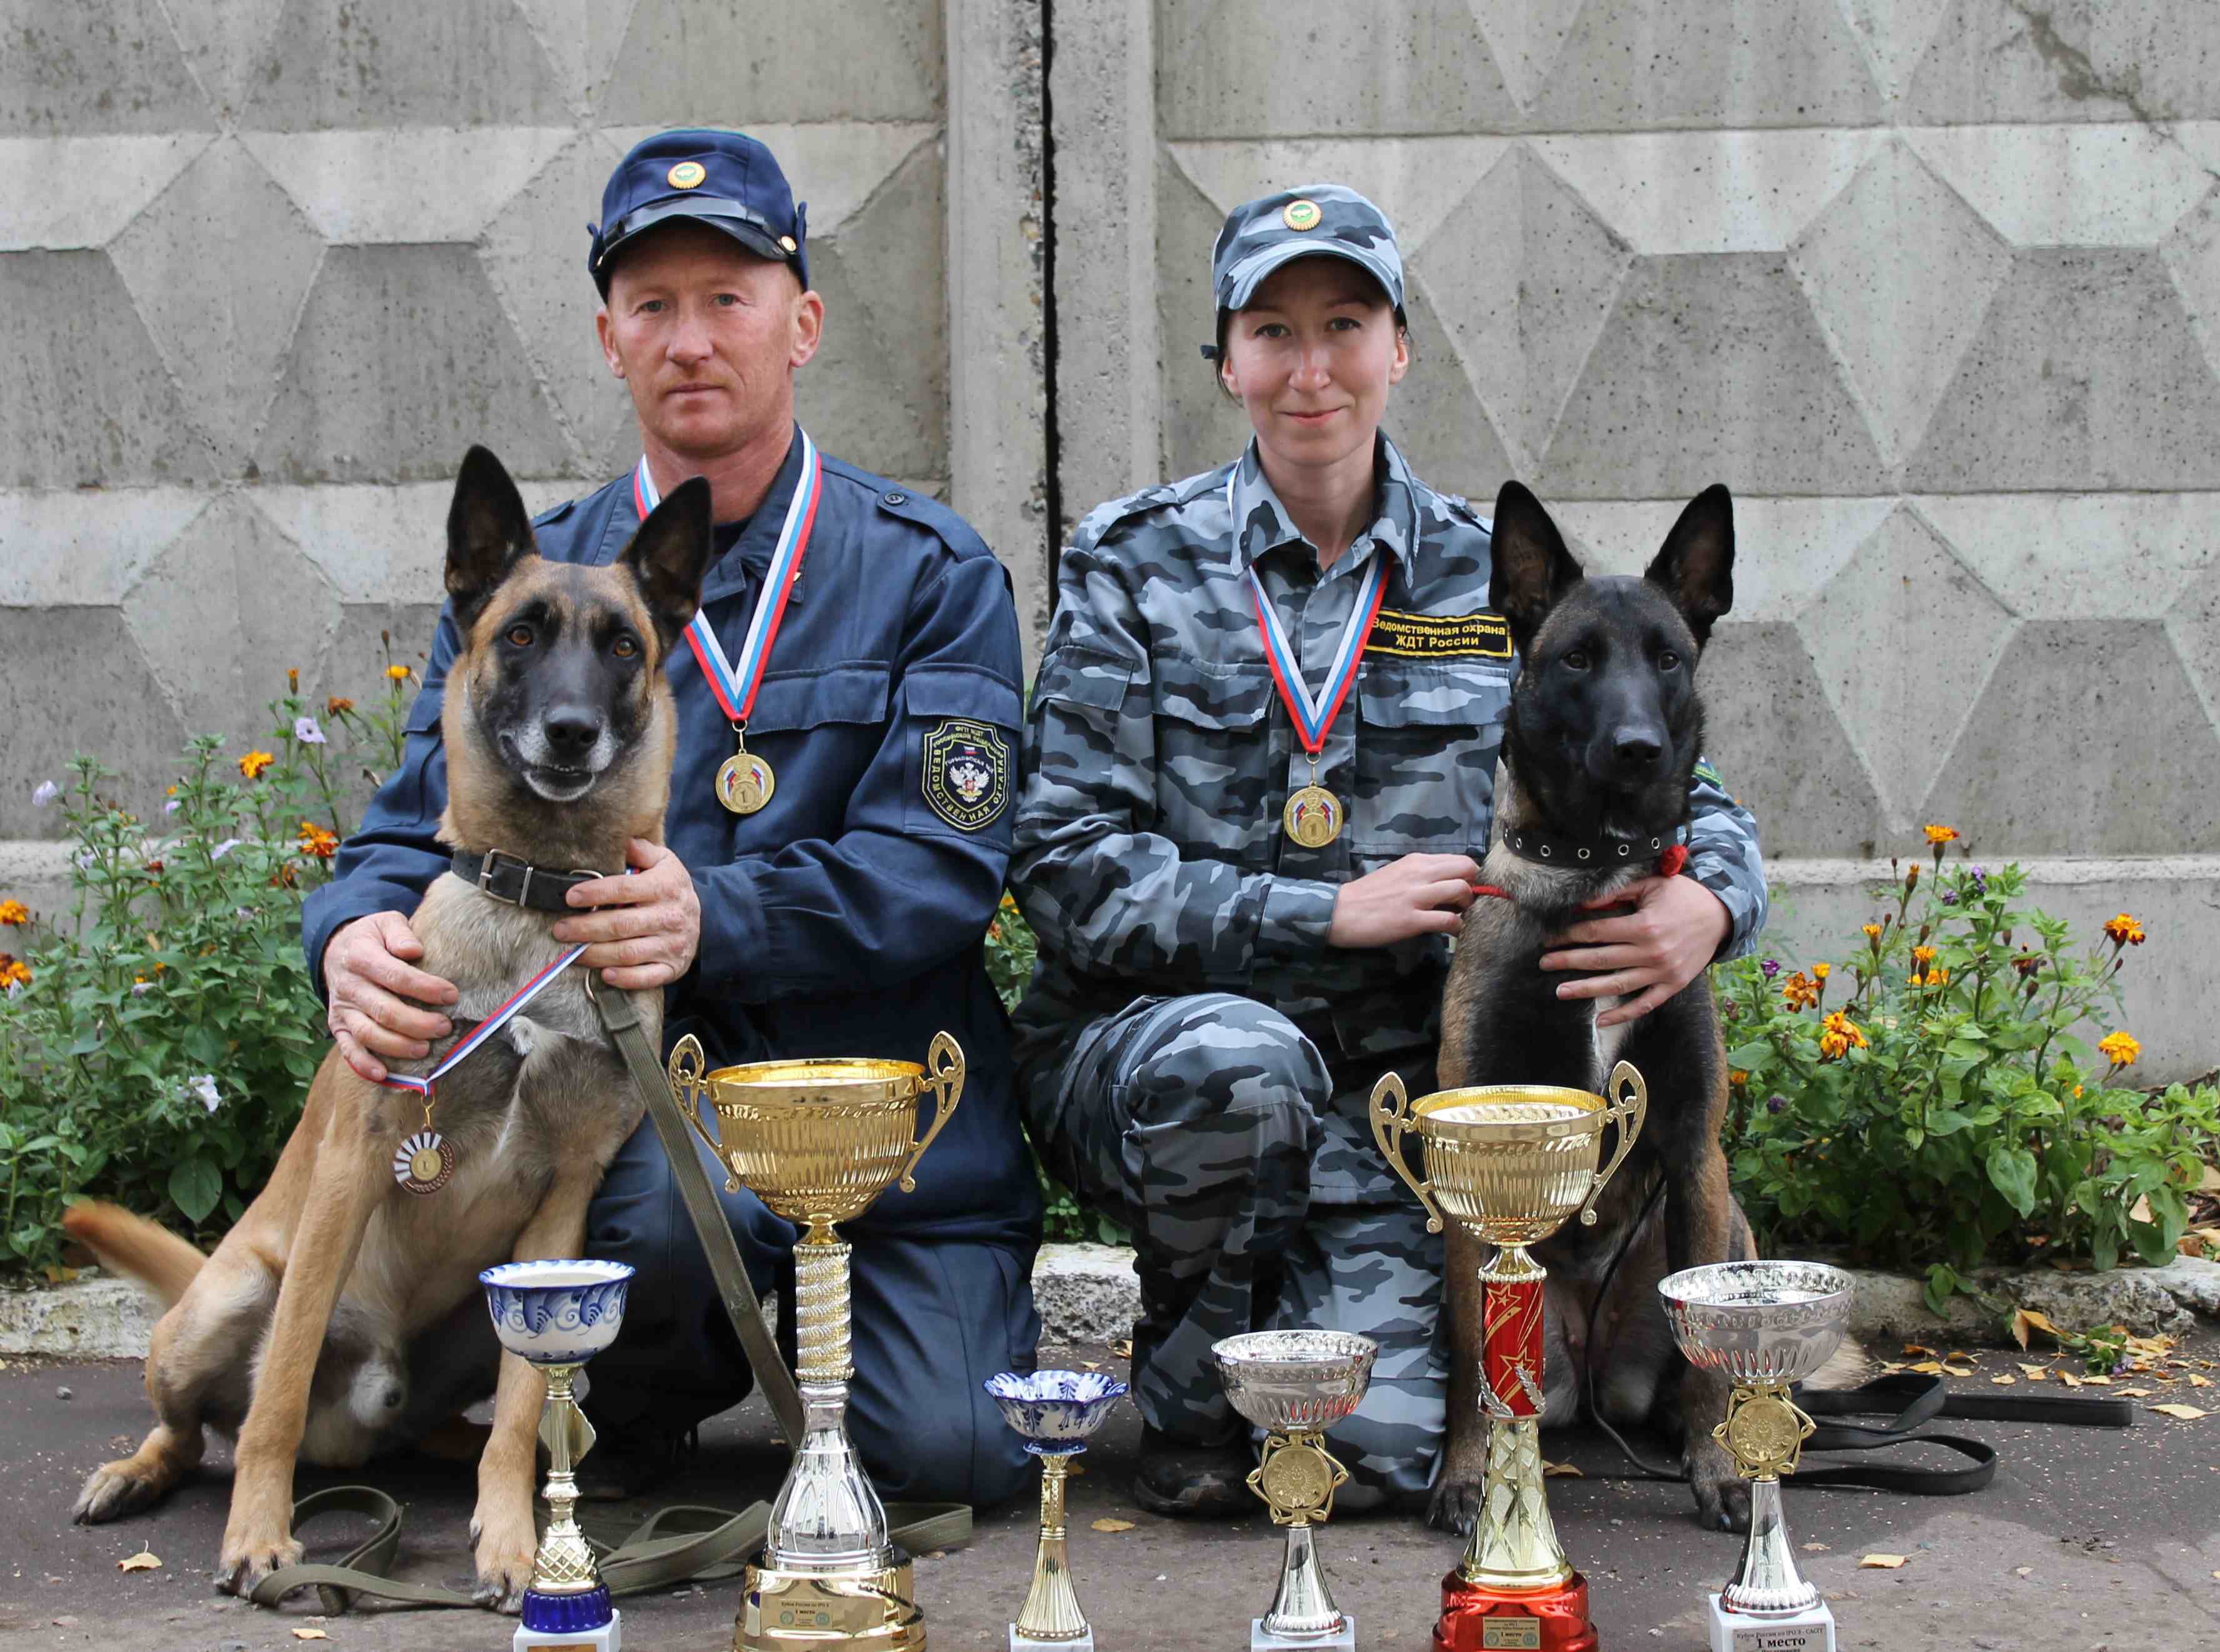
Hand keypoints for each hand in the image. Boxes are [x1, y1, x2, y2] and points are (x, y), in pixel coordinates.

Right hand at [324, 912, 458, 1082]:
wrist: (337, 949)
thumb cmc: (373, 937)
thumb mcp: (385, 922)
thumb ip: (400, 933)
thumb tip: (414, 950)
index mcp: (361, 957)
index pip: (395, 976)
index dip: (425, 988)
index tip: (452, 995)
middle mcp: (349, 986)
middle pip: (384, 1010)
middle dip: (418, 1023)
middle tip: (446, 1027)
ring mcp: (342, 1009)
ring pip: (368, 1033)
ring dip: (397, 1046)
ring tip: (425, 1049)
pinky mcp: (338, 1026)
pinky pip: (348, 1049)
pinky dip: (363, 1065)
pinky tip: (385, 1075)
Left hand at [551, 837, 699, 989]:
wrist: (706, 919)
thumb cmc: (672, 888)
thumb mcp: (665, 862)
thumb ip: (642, 851)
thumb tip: (621, 840)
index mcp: (665, 887)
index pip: (624, 889)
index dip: (595, 893)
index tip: (570, 897)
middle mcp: (670, 916)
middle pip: (621, 925)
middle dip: (586, 928)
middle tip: (560, 929)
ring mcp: (672, 944)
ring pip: (628, 953)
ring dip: (596, 954)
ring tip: (572, 952)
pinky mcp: (672, 967)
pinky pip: (647, 977)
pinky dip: (625, 978)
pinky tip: (604, 973)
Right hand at [1328, 853, 1480, 947]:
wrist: (1340, 912)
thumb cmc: (1367, 894)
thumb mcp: (1396, 873)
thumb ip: (1421, 874)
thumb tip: (1446, 881)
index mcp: (1416, 861)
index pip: (1458, 859)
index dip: (1469, 874)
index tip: (1466, 886)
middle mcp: (1419, 874)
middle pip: (1466, 869)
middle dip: (1474, 885)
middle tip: (1467, 901)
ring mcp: (1416, 896)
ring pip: (1461, 890)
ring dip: (1468, 904)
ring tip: (1461, 914)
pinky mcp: (1412, 920)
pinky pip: (1448, 920)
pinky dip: (1457, 926)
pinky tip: (1452, 930)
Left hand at [1540, 875, 1730, 1027]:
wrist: (1722, 914)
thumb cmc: (1683, 896)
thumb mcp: (1650, 885)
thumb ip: (1616, 894)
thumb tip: (1582, 903)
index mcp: (1644, 925)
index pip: (1597, 933)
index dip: (1570, 935)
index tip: (1550, 938)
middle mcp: (1652, 952)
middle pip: (1601, 959)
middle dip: (1568, 961)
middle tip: (1544, 963)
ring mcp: (1663, 972)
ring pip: (1617, 985)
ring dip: (1586, 989)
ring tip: (1560, 991)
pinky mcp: (1673, 985)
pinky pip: (1645, 1004)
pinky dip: (1623, 1014)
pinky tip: (1601, 1021)